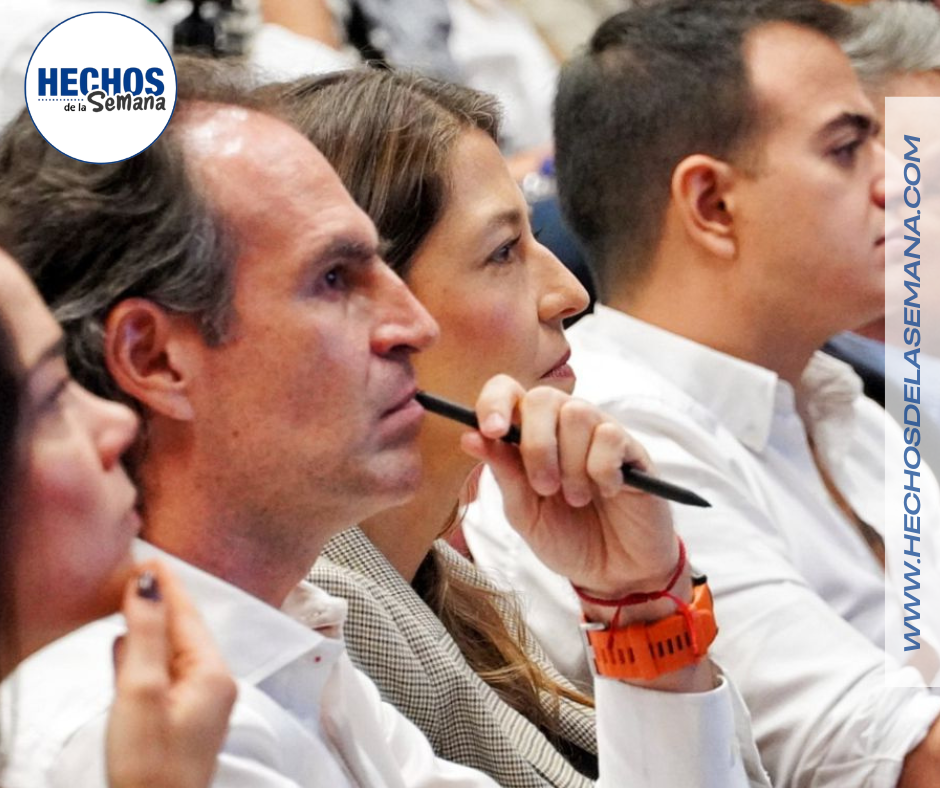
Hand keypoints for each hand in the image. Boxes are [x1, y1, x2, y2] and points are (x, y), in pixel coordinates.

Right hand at [107, 561, 236, 787]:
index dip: (166, 585)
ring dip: (154, 627)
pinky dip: (149, 656)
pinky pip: (167, 675)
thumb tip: (148, 586)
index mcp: (213, 673)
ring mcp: (200, 704)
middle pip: (185, 630)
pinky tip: (129, 648)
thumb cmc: (150, 767)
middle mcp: (214, 684)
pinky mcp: (183, 721)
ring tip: (133, 601)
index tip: (148, 558)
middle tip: (137, 573)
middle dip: (162, 602)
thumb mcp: (142, 691)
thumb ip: (146, 635)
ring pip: (174, 651)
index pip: (187, 615)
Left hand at [461, 375, 679, 604]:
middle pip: (542, 397)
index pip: (508, 391)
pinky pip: (610, 436)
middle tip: (544, 488)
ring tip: (577, 498)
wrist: (614, 572)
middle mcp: (564, 426)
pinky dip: (602, 470)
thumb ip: (504, 474)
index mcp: (531, 436)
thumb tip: (470, 436)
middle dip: (537, 445)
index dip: (494, 401)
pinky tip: (607, 491)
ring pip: (577, 414)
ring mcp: (600, 433)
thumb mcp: (525, 513)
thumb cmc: (567, 539)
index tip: (491, 431)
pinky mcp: (632, 448)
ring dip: (571, 465)